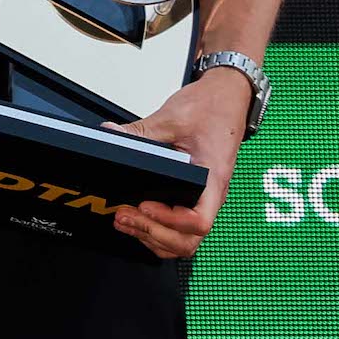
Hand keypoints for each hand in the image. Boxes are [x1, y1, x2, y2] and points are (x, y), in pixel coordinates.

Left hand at [108, 65, 252, 258]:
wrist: (228, 98)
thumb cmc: (212, 109)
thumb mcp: (172, 118)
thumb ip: (140, 132)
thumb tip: (110, 136)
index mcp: (212, 179)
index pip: (198, 221)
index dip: (169, 220)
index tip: (143, 205)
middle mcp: (211, 195)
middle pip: (189, 240)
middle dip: (153, 234)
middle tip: (124, 216)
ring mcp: (204, 198)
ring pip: (185, 240)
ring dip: (153, 236)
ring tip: (124, 220)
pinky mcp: (195, 195)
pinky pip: (181, 226)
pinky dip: (158, 230)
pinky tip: (137, 218)